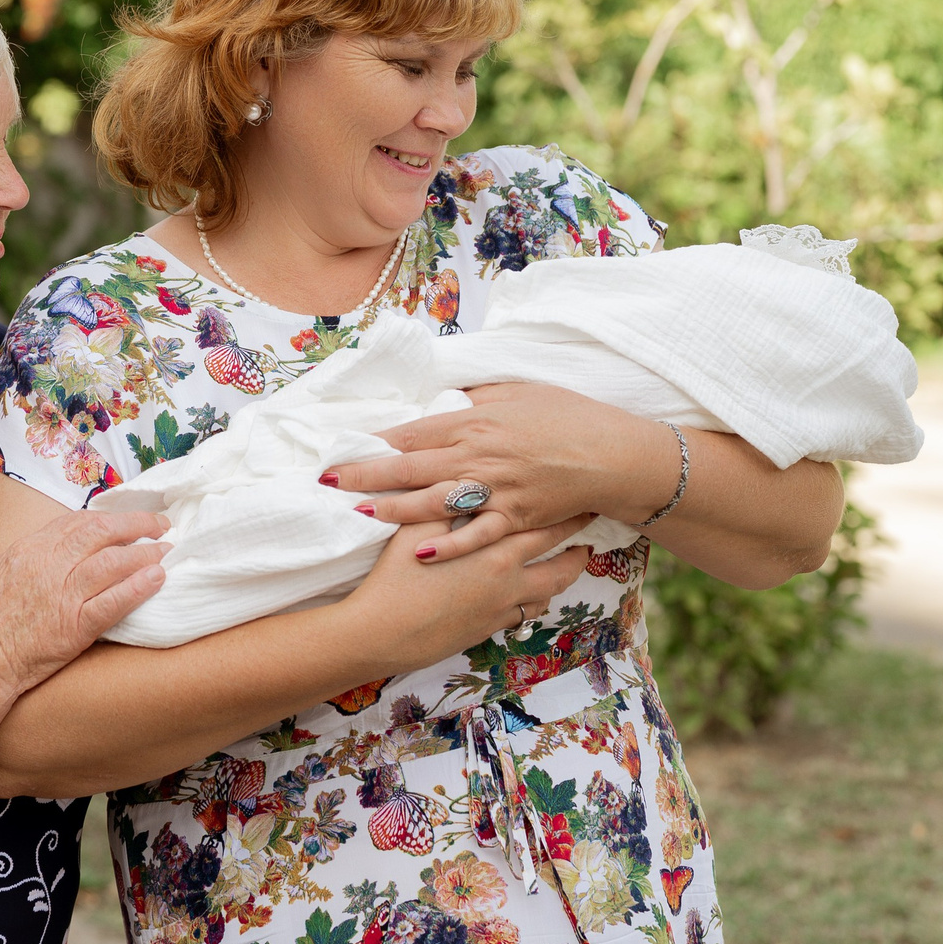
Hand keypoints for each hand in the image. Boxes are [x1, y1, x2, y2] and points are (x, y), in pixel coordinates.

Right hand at [0, 508, 168, 693]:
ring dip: (145, 555)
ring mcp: (62, 595)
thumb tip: (61, 547)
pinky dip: (138, 588)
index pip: (78, 521)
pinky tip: (157, 580)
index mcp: (30, 548)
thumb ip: (33, 555)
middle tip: (161, 527)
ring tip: (166, 552)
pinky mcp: (73, 627)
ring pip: (113, 563)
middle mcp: (48, 564)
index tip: (129, 520)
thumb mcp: (2, 571)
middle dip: (137, 526)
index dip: (110, 518)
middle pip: (102, 532)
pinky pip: (112, 602)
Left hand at [324, 383, 676, 563]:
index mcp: (476, 421)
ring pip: (435, 501)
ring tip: (359, 513)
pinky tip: (420, 552)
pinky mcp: (517, 518)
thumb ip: (475, 396)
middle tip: (329, 481)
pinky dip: (449, 545)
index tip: (343, 446)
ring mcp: (497, 489)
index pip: (414, 431)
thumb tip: (443, 396)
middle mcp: (480, 455)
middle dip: (366, 475)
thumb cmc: (568, 415)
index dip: (375, 441)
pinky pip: (477, 535)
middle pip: (412, 466)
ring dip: (394, 508)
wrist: (613, 452)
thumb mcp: (517, 391)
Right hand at [339, 513, 599, 670]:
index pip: (540, 521)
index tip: (580, 493)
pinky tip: (538, 592)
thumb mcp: (415, 527)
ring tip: (577, 558)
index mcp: (492, 546)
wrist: (382, 633)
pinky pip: (528, 612)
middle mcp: (507, 576)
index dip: (563, 507)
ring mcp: (502, 605)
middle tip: (591, 520)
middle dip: (576, 536)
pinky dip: (539, 598)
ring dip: (566, 571)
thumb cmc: (395, 576)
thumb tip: (455, 477)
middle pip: (557, 554)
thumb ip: (440, 502)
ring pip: (550, 587)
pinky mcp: (490, 627)